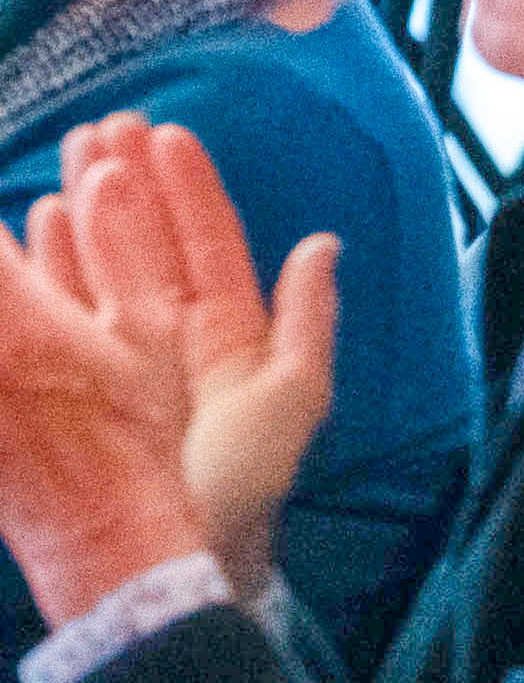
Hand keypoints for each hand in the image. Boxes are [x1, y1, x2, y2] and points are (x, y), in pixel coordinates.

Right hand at [0, 118, 298, 621]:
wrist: (171, 557)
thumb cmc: (240, 488)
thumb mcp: (292, 402)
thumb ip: (309, 321)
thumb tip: (325, 244)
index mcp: (228, 337)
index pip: (207, 246)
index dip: (190, 191)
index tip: (170, 135)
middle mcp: (169, 337)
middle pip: (145, 243)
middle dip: (128, 183)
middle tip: (106, 125)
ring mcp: (114, 355)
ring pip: (97, 265)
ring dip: (85, 210)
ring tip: (73, 154)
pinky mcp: (72, 377)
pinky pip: (56, 309)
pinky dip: (47, 264)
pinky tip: (38, 220)